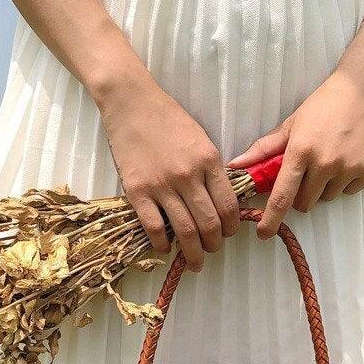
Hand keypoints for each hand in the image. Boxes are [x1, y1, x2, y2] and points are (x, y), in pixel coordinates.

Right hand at [96, 71, 237, 270]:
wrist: (131, 102)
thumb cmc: (168, 119)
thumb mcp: (201, 139)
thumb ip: (212, 169)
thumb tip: (222, 200)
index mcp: (208, 160)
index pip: (228, 205)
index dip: (232, 226)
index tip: (229, 233)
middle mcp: (188, 175)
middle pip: (209, 224)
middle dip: (214, 244)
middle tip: (212, 250)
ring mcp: (161, 185)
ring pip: (185, 231)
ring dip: (193, 253)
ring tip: (195, 261)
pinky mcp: (137, 191)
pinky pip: (154, 228)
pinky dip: (163, 244)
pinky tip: (166, 248)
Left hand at [228, 67, 363, 238]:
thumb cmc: (325, 104)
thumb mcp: (292, 124)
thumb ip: (264, 149)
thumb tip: (236, 165)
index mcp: (301, 151)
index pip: (282, 195)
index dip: (271, 218)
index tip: (263, 233)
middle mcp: (325, 163)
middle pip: (304, 203)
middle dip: (300, 194)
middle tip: (307, 172)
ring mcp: (349, 168)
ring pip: (327, 197)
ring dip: (323, 187)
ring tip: (330, 160)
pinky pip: (349, 191)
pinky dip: (345, 182)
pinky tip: (347, 158)